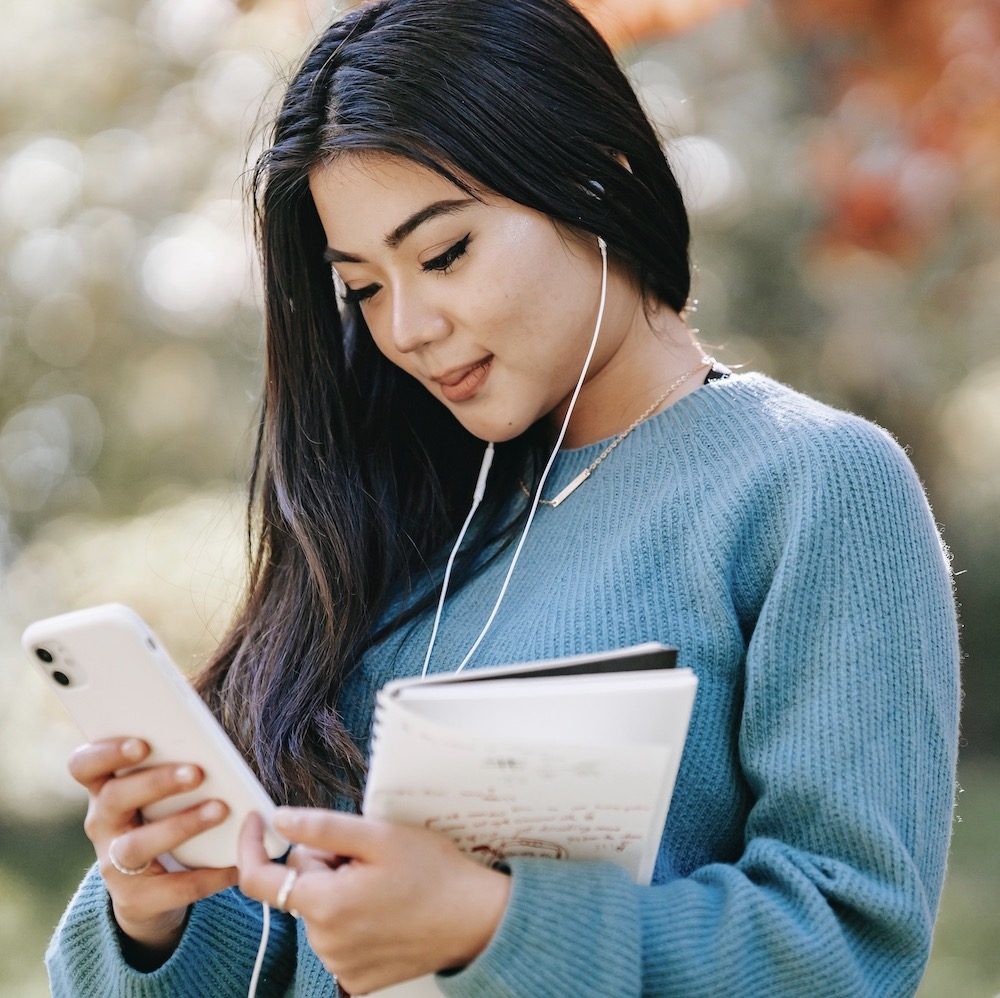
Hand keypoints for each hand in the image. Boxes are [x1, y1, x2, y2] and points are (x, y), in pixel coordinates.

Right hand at [68, 738, 238, 963]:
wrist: (151, 893)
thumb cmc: (163, 818)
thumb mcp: (161, 792)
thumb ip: (176, 763)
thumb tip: (216, 740)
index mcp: (105, 789)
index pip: (84, 766)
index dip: (106, 752)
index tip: (142, 743)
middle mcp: (102, 825)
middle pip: (116, 798)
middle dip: (157, 782)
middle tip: (198, 772)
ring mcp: (114, 865)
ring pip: (138, 844)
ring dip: (182, 824)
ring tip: (221, 809)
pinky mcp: (136, 899)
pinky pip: (170, 888)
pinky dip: (206, 875)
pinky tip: (235, 864)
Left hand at [238, 809, 510, 994]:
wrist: (476, 919)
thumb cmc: (434, 873)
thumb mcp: (379, 835)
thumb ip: (322, 827)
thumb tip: (279, 819)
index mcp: (325, 905)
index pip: (258, 879)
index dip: (252, 844)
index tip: (258, 820)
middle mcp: (325, 943)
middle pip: (299, 886)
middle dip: (323, 863)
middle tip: (366, 855)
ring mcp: (340, 966)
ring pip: (318, 909)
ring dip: (339, 889)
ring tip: (383, 882)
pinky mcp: (357, 978)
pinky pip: (336, 936)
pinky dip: (352, 915)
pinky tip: (385, 907)